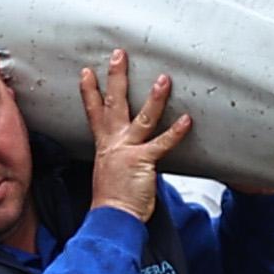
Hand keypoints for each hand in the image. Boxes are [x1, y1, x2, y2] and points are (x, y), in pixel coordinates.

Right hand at [81, 50, 194, 221]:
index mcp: (104, 145)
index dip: (89, 91)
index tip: (86, 72)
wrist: (111, 219)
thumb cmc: (113, 200)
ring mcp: (127, 151)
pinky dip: (175, 132)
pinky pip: (161, 144)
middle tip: (119, 54)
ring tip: (164, 79)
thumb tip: (127, 153)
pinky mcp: (143, 162)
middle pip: (113, 104)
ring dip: (154, 98)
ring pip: (142, 118)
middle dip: (116, 78)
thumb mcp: (109, 172)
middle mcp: (113, 143)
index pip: (94, 112)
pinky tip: (187, 120)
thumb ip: (118, 157)